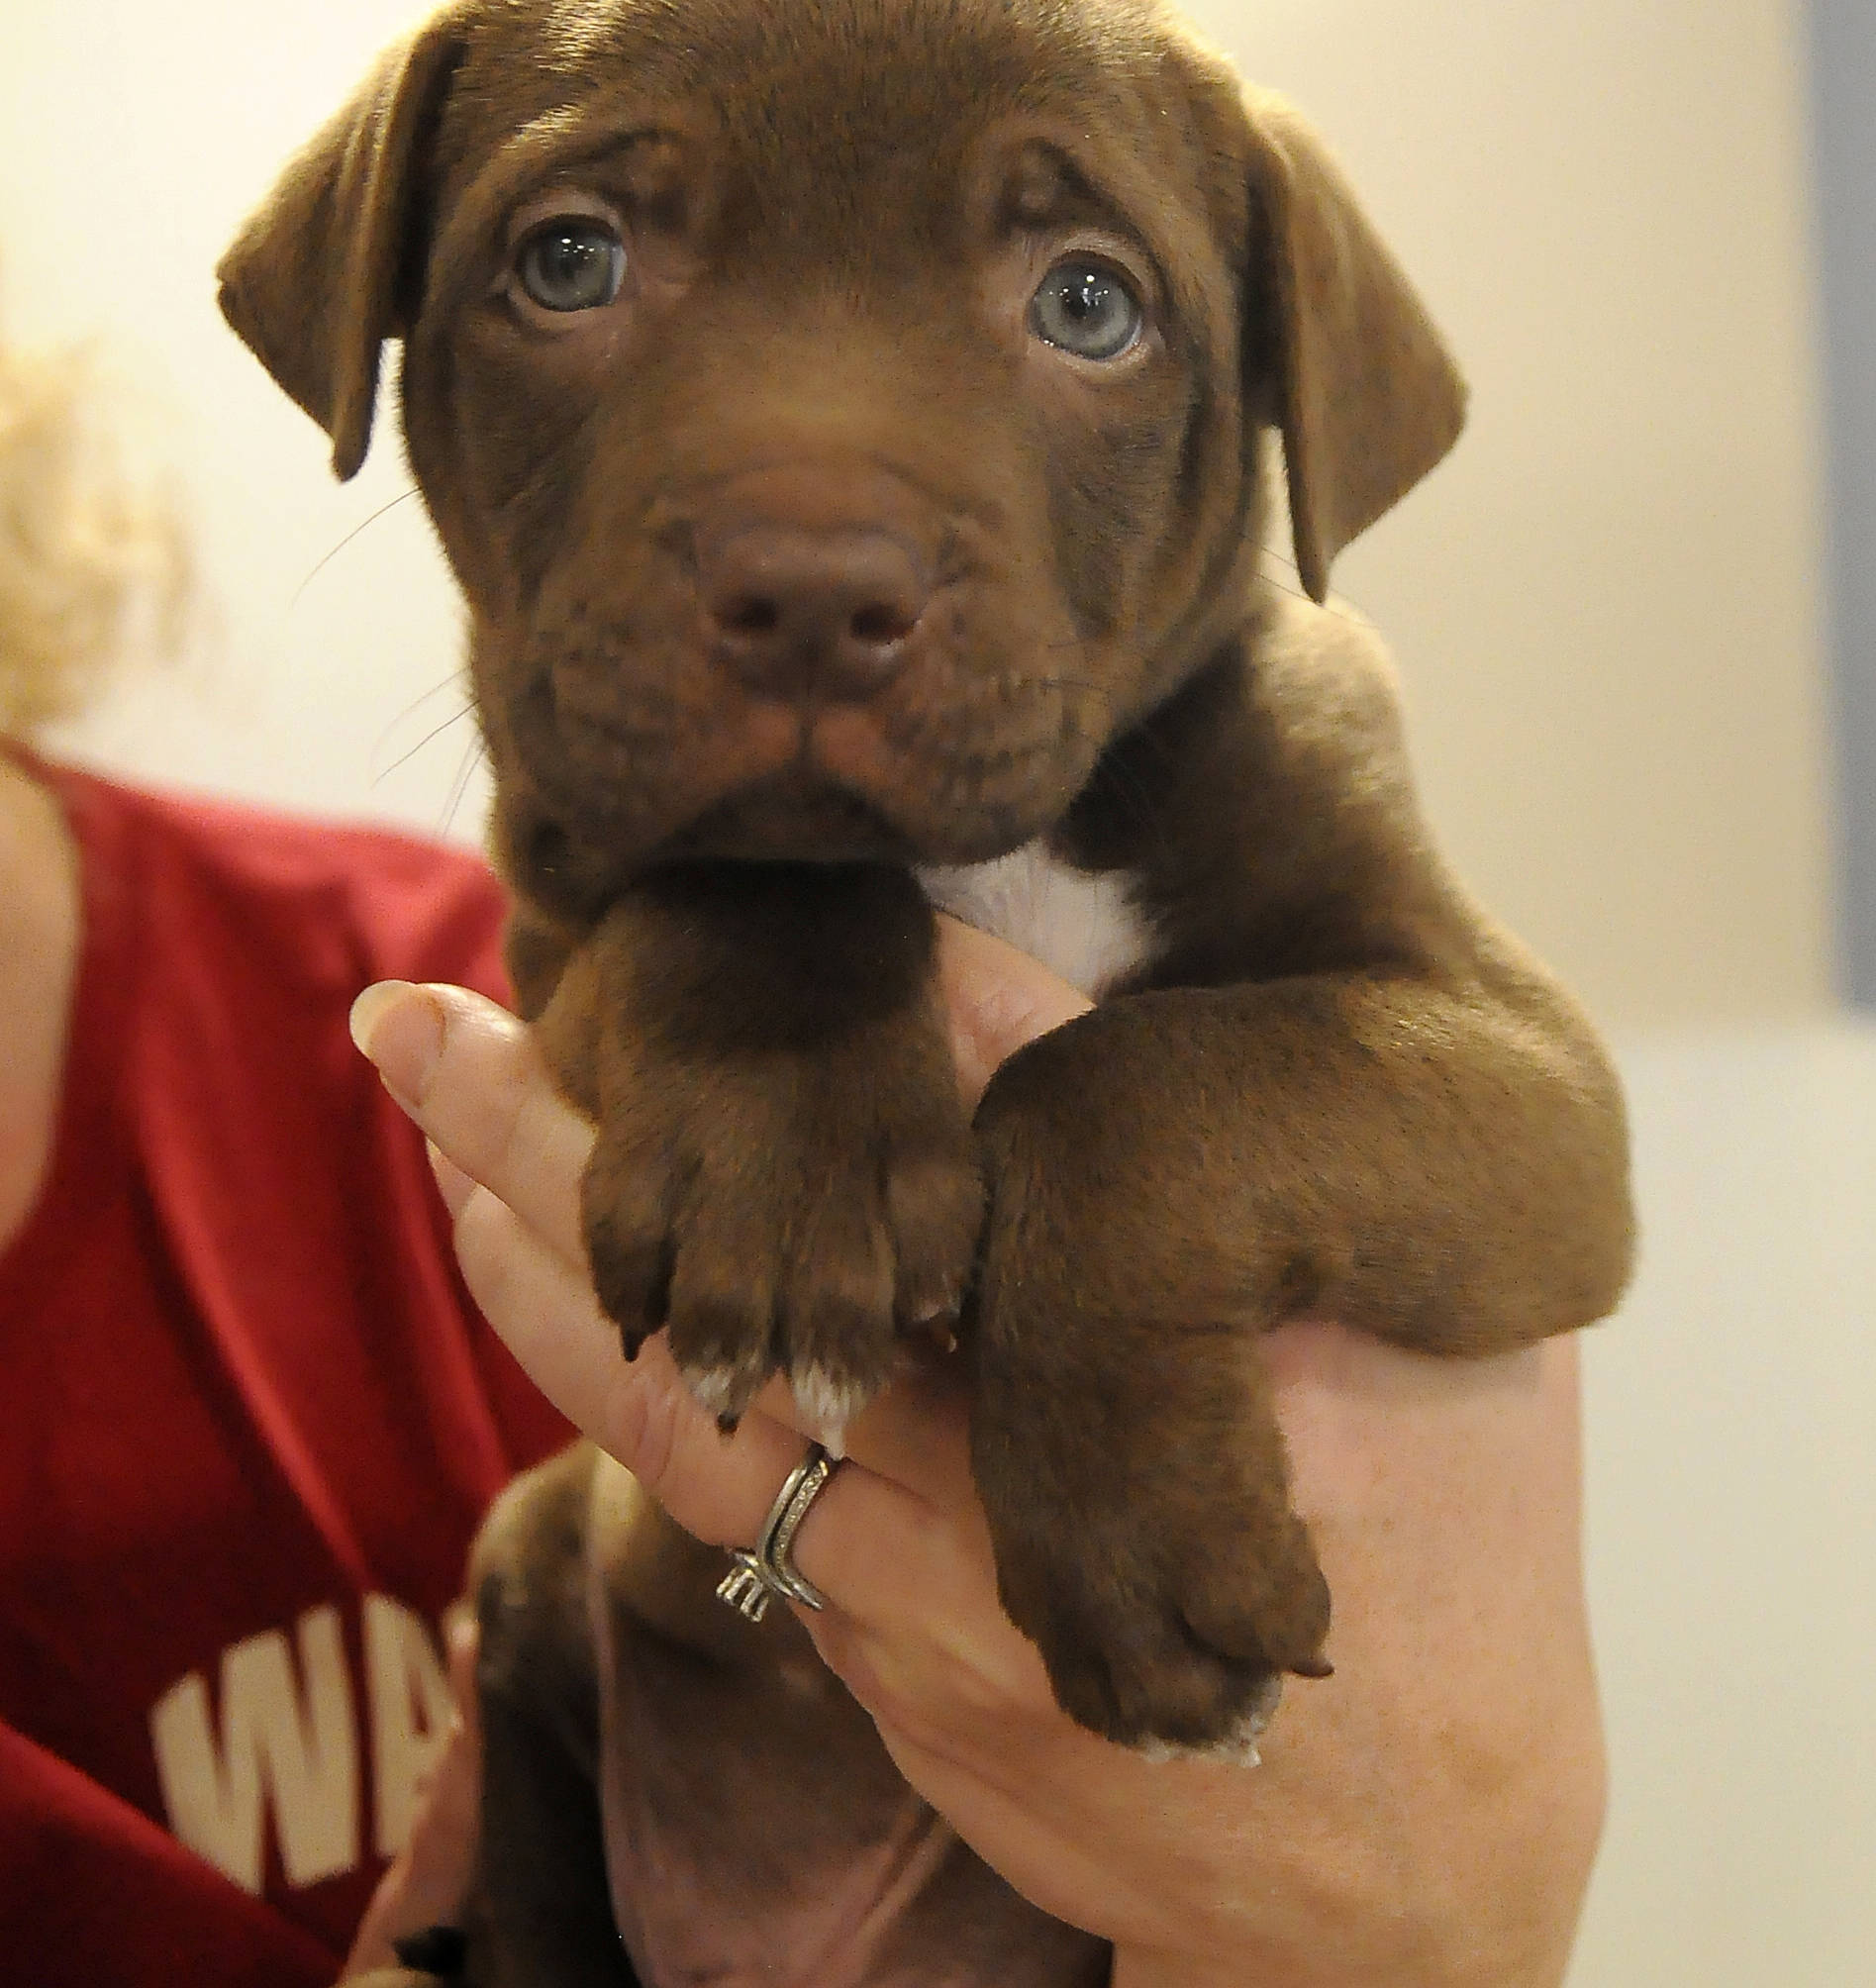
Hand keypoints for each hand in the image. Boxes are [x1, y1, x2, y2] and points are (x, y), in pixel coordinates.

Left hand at [351, 930, 1603, 1986]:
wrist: (1385, 1885)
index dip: (856, 1004)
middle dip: (588, 1128)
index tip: (725, 909)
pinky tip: (519, 1258)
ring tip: (429, 1085)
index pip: (997, 1116)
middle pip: (766, 1248)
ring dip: (549, 1229)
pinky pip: (711, 1487)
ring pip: (693, 1379)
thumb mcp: (1460, 1362)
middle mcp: (1031, 1454)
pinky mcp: (884, 1652)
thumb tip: (1123, 1052)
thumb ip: (1300, 1215)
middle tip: (425, 1016)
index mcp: (1191, 1336)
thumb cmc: (1458, 1584)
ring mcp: (933, 1575)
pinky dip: (602, 1357)